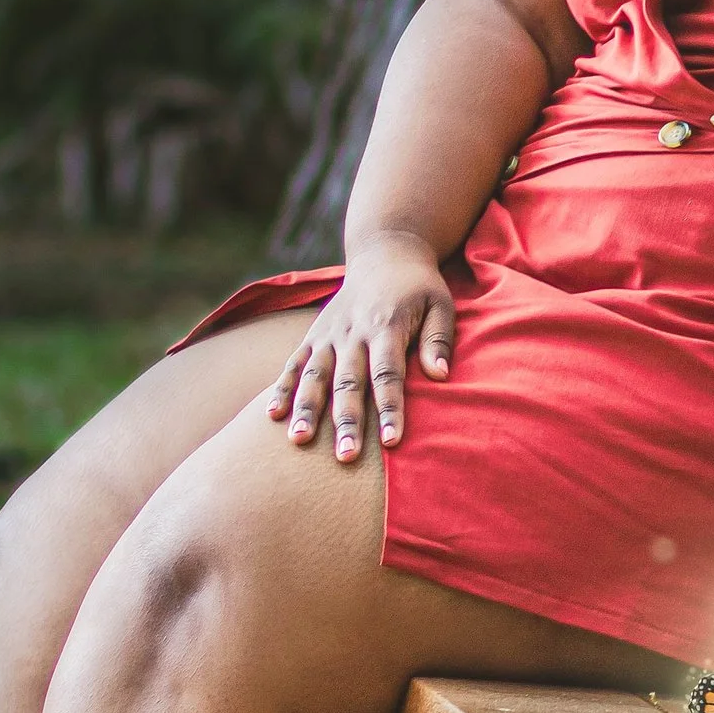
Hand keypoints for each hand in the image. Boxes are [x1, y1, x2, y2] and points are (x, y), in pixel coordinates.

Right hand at [266, 230, 455, 459]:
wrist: (384, 254)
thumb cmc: (419, 287)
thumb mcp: (441, 304)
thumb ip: (438, 339)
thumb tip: (440, 376)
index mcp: (387, 326)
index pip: (387, 374)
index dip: (389, 408)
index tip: (391, 441)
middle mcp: (353, 333)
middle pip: (348, 383)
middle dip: (346, 421)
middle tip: (345, 458)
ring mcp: (329, 335)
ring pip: (314, 376)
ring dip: (306, 409)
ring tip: (299, 440)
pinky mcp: (313, 336)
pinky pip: (294, 364)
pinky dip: (282, 388)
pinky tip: (272, 416)